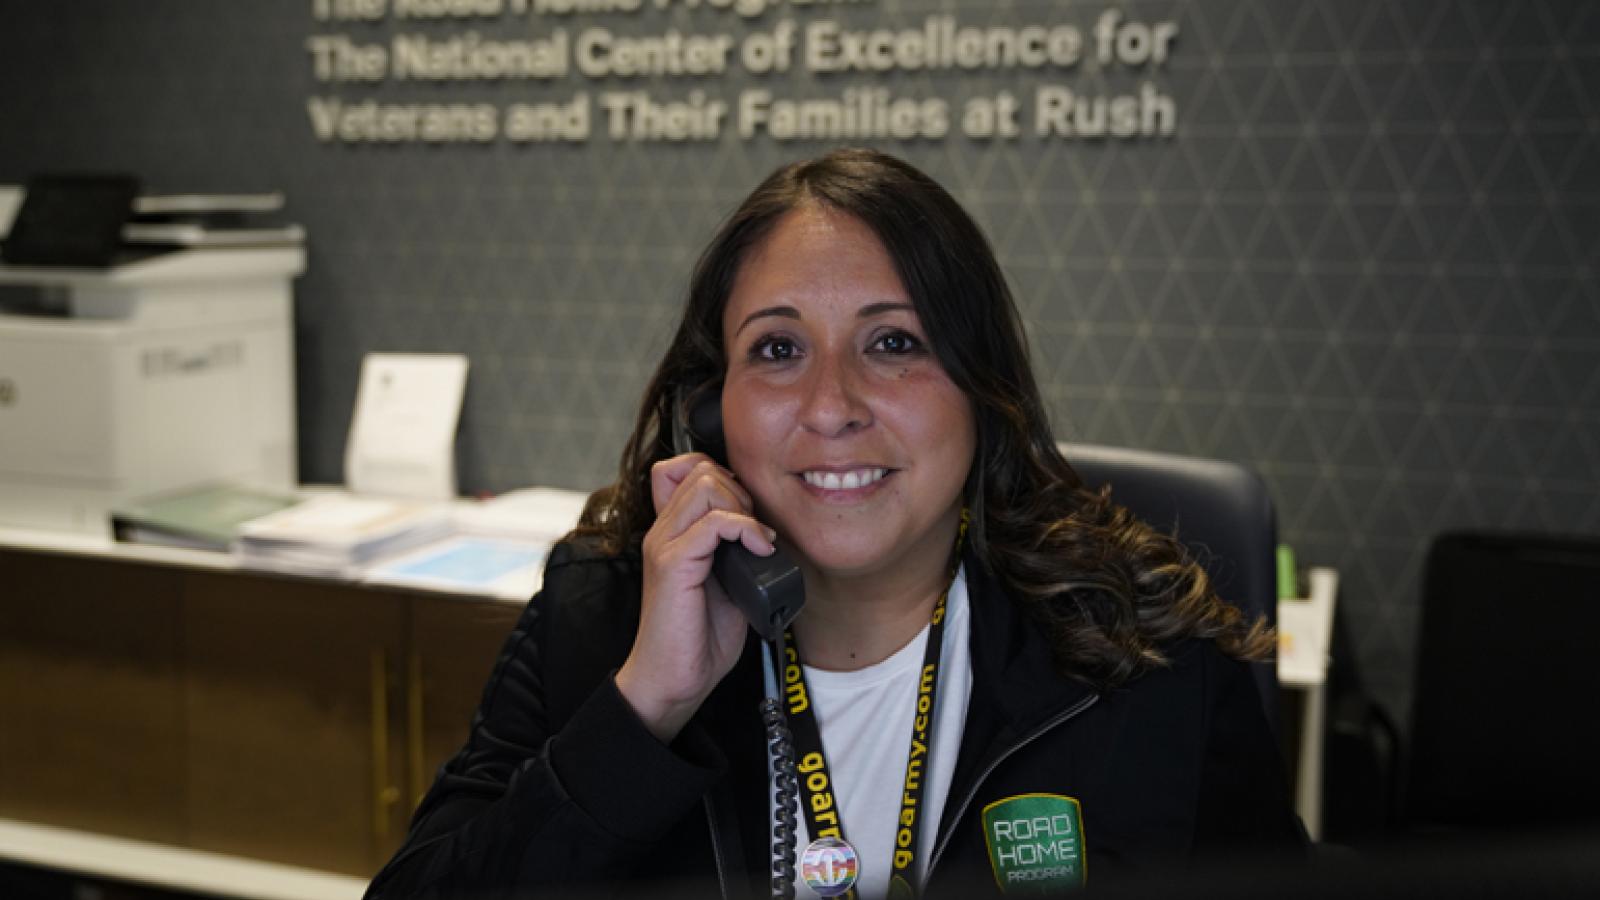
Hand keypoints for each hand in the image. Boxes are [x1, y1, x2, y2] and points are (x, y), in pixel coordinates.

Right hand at [615, 453, 775, 742]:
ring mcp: (664, 545)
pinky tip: (759, 551)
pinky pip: (713, 522)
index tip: (745, 511)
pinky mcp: (672, 564)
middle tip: (753, 530)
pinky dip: (745, 530)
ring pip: (706, 486)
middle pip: (700, 469)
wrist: (674, 681)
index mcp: (672, 532)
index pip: (685, 467)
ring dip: (742, 508)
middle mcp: (663, 531)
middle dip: (739, 490)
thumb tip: (766, 529)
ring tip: (755, 541)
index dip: (722, 477)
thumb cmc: (698, 639)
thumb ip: (735, 549)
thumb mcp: (726, 581)